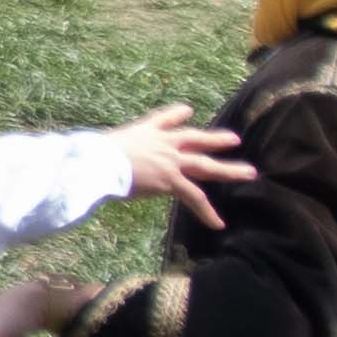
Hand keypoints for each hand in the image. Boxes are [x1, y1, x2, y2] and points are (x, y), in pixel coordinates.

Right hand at [102, 105, 243, 216]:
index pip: (166, 118)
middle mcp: (163, 143)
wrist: (100, 163)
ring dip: (228, 170)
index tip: (188, 112)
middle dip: (215, 140)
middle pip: (195, 138)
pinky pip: (195, 198)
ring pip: (205, 165)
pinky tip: (218, 224)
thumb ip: (105, 147)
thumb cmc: (93, 155)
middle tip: (234, 140)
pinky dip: (207, 213)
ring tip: (249, 173)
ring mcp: (171, 161)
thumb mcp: (102, 143)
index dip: (179, 115)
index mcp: (146, 131)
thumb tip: (86, 152)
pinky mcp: (172, 180)